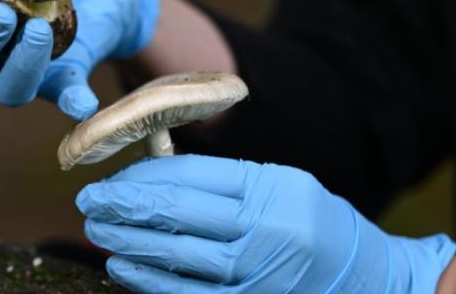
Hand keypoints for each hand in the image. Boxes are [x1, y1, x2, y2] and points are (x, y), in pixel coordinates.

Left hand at [76, 155, 455, 292]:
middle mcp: (261, 230)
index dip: (142, 175)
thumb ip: (224, 183)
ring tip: (95, 228)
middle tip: (88, 199)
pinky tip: (121, 265)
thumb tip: (157, 177)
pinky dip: (148, 280)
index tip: (112, 176)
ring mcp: (252, 274)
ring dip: (127, 240)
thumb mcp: (279, 186)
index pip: (190, 174)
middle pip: (176, 211)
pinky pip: (186, 293)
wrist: (366, 281)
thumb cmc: (315, 223)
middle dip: (123, 204)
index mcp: (269, 188)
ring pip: (173, 254)